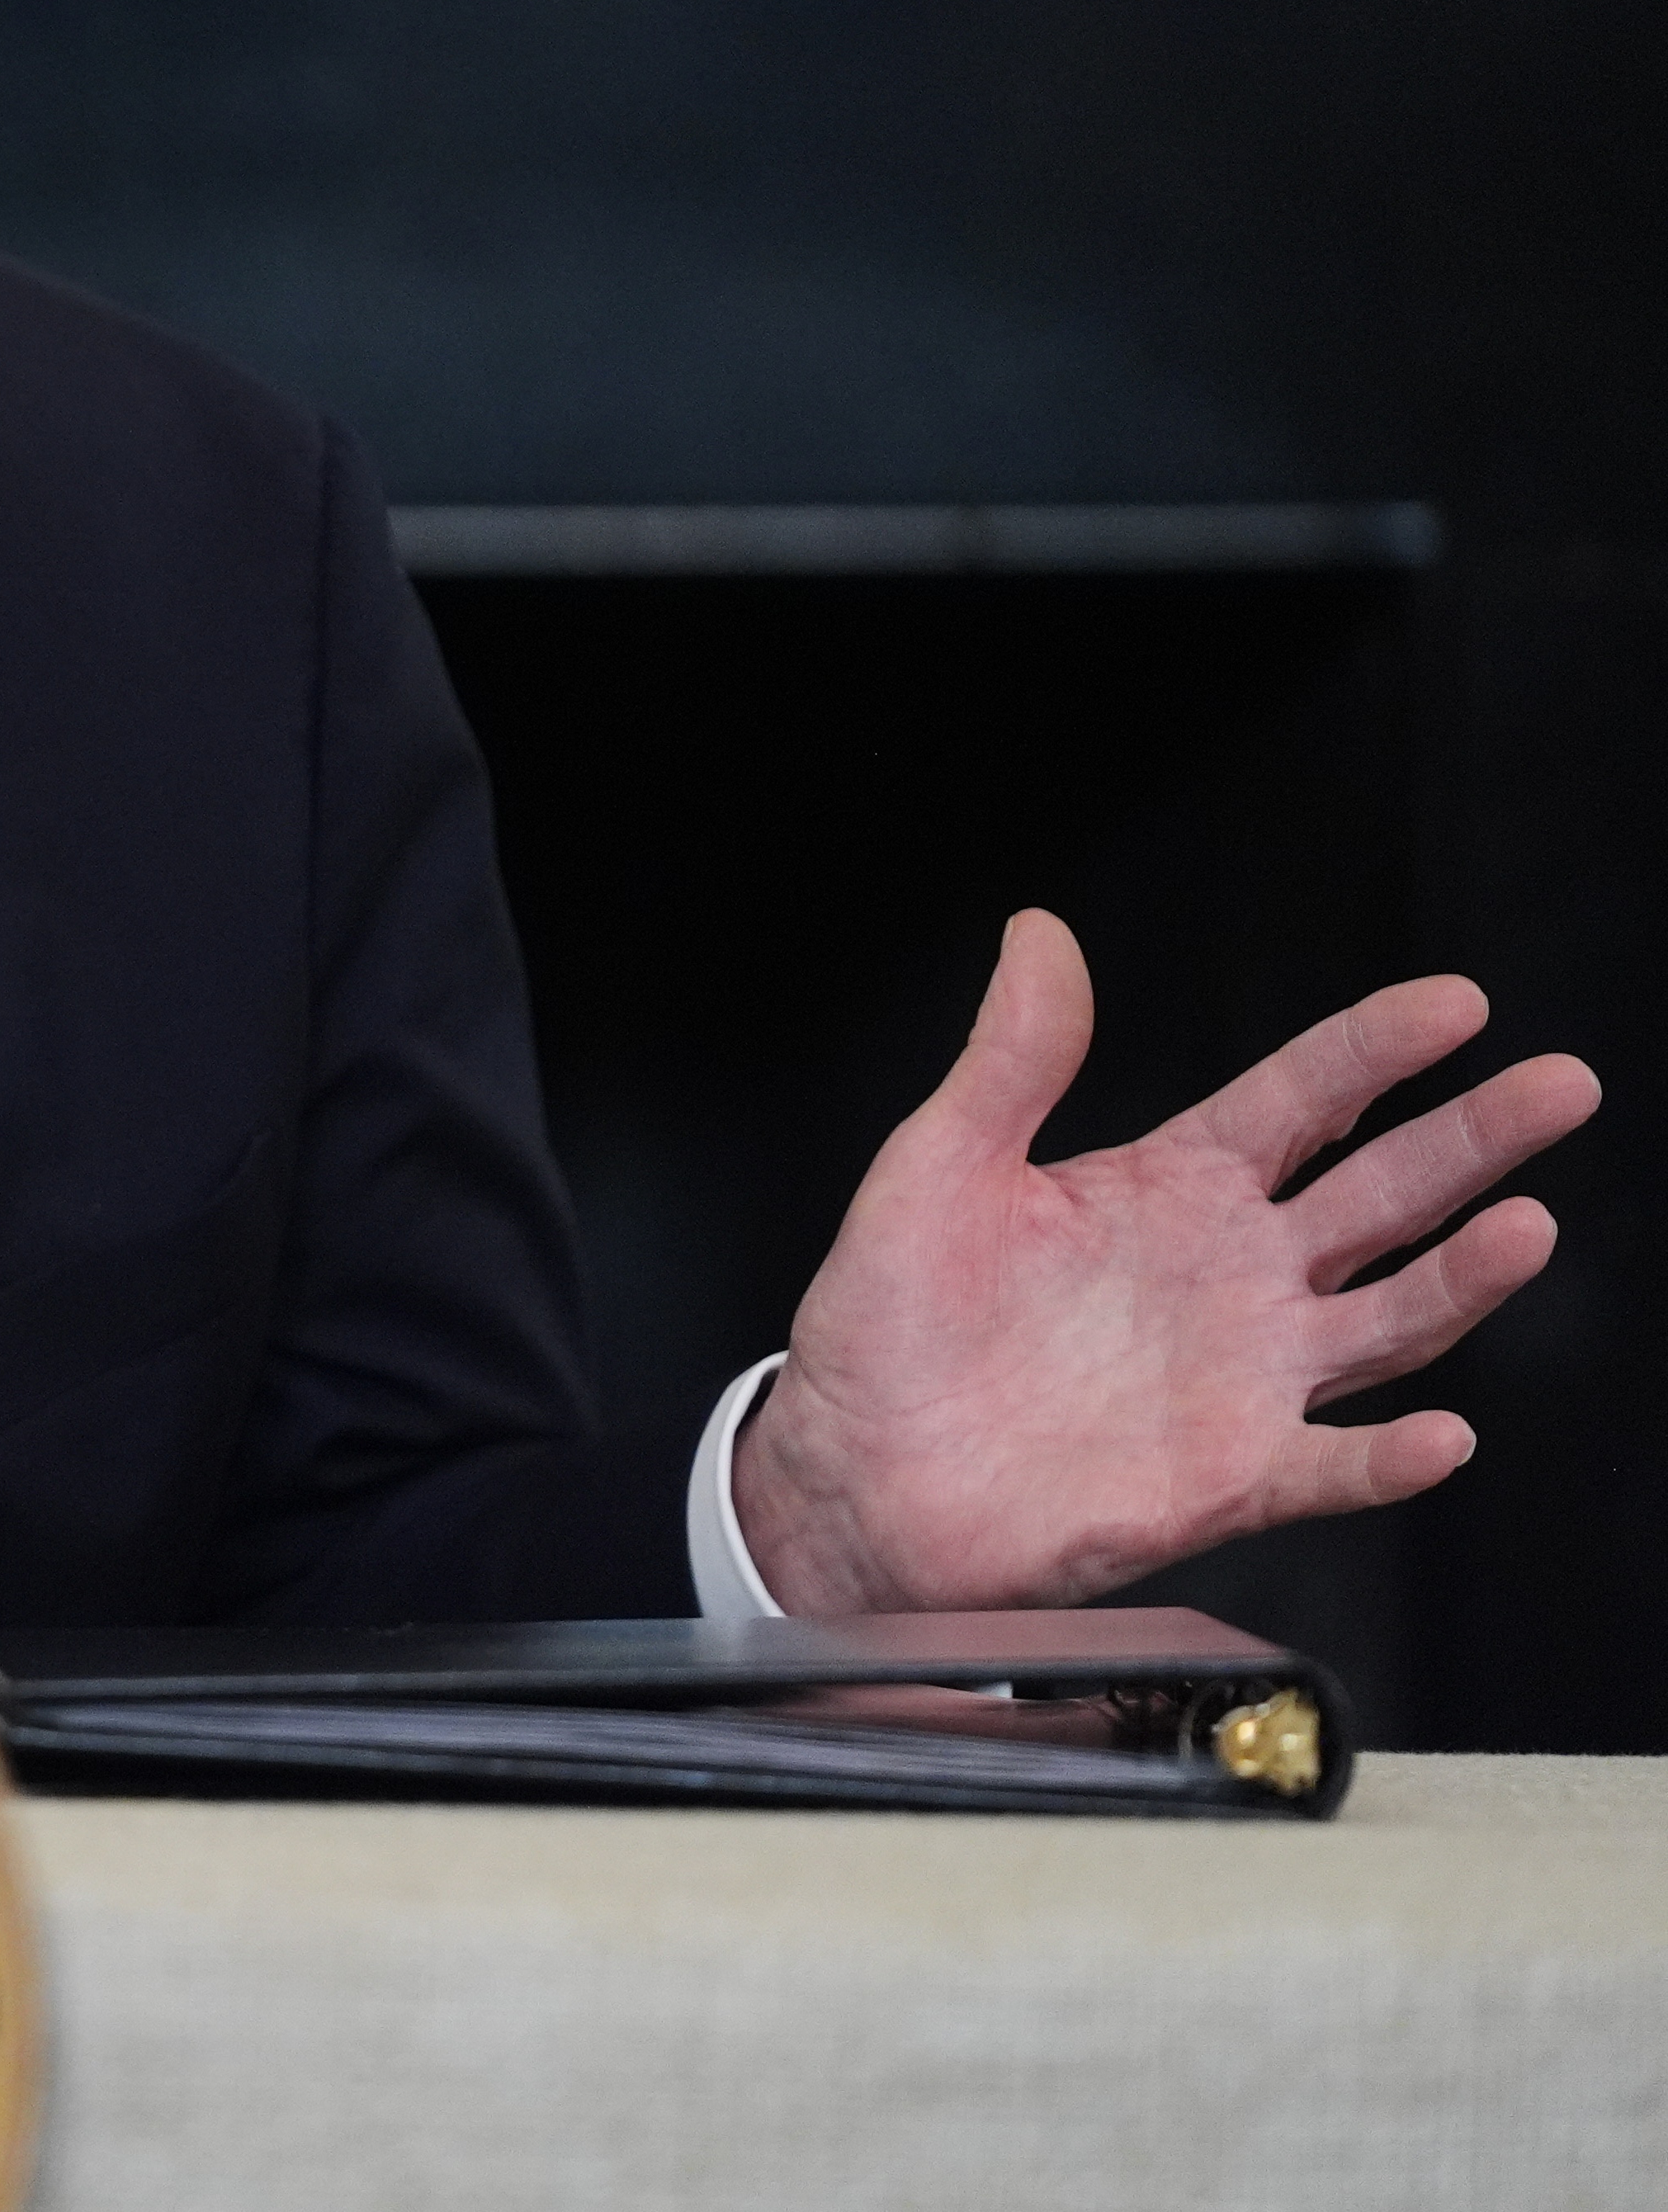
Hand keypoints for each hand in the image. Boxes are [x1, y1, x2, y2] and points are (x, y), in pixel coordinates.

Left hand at [734, 910, 1591, 1614]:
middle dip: (1473, 1137)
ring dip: (1464, 1279)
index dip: (1379, 1048)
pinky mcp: (1229, 1476)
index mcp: (1172, 1186)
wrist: (854, 1467)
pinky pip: (1332, 1466)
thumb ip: (1010, 1056)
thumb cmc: (890, 1322)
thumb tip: (1038, 934)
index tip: (1458, 1003)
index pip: (1304, 1097)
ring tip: (1526, 1224)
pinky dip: (1390, 1458)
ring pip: (1391, 1317)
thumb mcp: (937, 1163)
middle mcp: (1233, 1274)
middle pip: (1383, 1191)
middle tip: (1556, 1084)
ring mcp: (1245, 1376)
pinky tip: (1441, 1435)